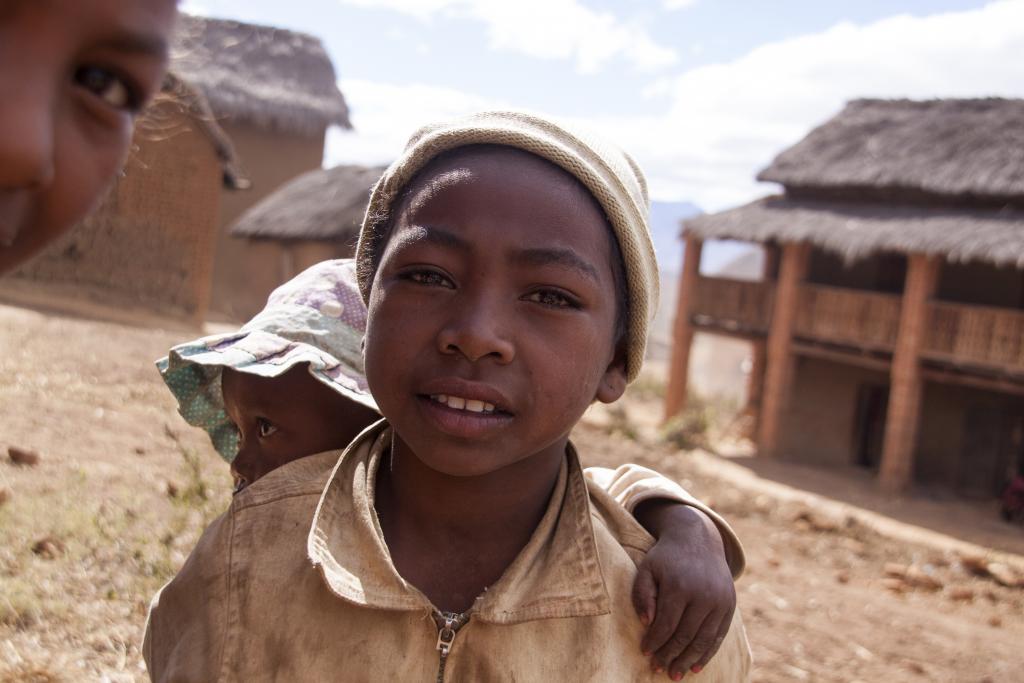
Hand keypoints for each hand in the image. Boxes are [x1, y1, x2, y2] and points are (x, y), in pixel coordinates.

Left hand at [632, 501, 735, 678]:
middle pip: (685, 635)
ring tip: (675, 674)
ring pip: (703, 639)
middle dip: (670, 656)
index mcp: (680, 585)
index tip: (645, 653)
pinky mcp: (729, 605)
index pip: (666, 624)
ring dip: (688, 660)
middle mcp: (703, 594)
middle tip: (658, 670)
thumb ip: (643, 595)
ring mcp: (719, 601)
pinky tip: (696, 666)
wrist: (698, 539)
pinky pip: (718, 635)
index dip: (655, 642)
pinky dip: (707, 653)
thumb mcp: (647, 569)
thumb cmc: (666, 557)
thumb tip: (646, 623)